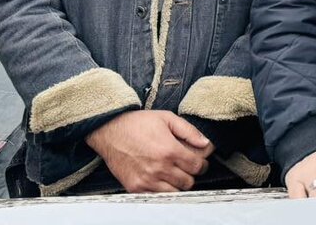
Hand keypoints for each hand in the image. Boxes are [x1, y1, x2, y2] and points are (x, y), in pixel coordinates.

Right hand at [86, 110, 213, 192]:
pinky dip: (163, 190)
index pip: (198, 166)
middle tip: (186, 166)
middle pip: (188, 182)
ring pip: (175, 192)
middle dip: (191, 174)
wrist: (109, 131)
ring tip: (174, 172)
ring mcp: (147, 181)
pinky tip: (161, 179)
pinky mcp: (136, 188)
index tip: (200, 161)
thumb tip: (206, 143)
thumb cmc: (137, 123)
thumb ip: (189, 131)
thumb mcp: (166, 118)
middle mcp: (160, 168)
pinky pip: (157, 197)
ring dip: (178, 184)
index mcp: (170, 151)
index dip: (202, 164)